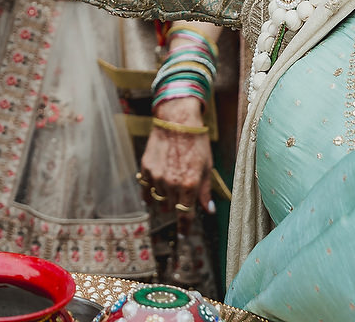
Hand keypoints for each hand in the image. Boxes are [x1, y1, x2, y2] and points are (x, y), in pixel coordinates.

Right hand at [139, 98, 213, 217]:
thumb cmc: (196, 143)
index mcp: (189, 185)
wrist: (177, 120)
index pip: (185, 216)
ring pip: (159, 199)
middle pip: (172, 207)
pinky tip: (151, 195)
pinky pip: (146, 188)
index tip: (183, 234)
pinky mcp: (146, 168)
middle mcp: (172, 183)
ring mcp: (157, 176)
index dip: (184, 228)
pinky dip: (149, 193)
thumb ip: (205, 191)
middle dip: (178, 205)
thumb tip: (208, 210)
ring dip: (165, 198)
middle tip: (182, 195)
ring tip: (170, 187)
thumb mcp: (206, 168)